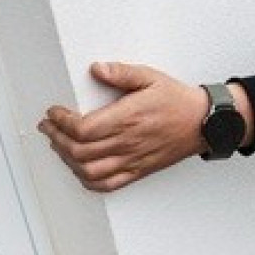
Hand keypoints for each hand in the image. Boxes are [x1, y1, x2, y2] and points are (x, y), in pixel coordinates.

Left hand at [38, 62, 208, 192]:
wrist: (204, 123)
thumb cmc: (178, 101)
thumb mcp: (151, 77)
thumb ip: (122, 73)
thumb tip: (97, 69)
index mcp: (128, 118)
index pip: (83, 128)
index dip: (61, 122)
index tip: (54, 113)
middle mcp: (128, 142)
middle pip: (80, 151)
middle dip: (57, 138)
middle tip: (50, 127)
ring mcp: (132, 159)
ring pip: (89, 170)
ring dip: (68, 160)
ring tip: (60, 146)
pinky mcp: (138, 170)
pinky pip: (107, 184)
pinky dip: (87, 181)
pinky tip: (81, 169)